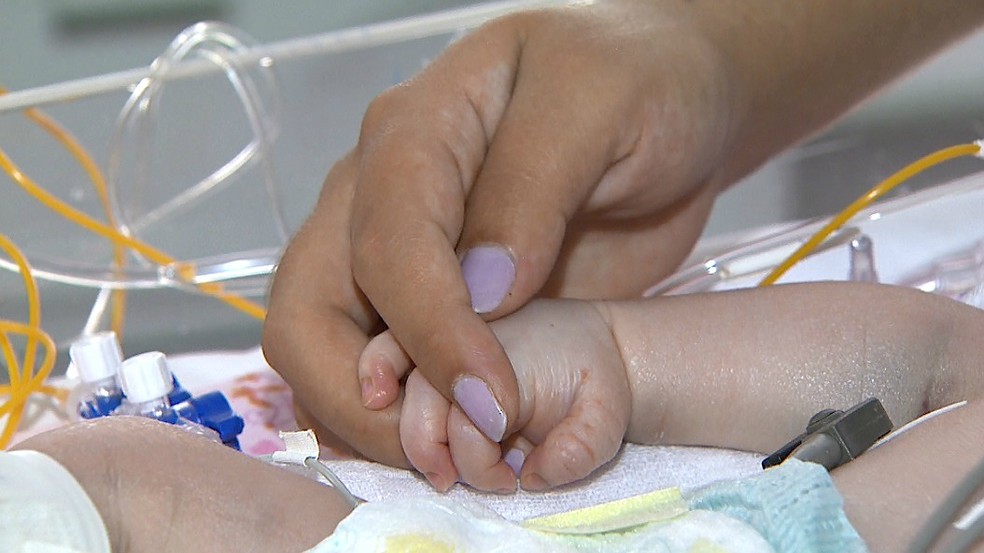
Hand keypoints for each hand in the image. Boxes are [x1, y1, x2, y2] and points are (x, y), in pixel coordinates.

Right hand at [263, 0, 736, 464]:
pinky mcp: (430, 298)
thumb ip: (533, 189)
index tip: (493, 400)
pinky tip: (446, 442)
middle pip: (309, 307)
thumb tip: (482, 294)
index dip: (430, 332)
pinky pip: (377, 366)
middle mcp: (379, 193)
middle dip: (360, 394)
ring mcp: (397, 251)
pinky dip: (394, 417)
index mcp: (414, 131)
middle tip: (449, 452)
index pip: (387, 243)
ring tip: (454, 459)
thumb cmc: (639, 81)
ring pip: (324, 348)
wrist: (668, 102)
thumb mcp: (599, 105)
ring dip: (369, 418)